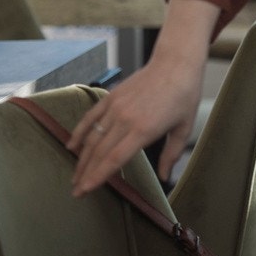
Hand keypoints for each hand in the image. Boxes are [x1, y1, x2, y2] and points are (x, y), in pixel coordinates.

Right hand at [67, 0, 217, 194]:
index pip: (113, 159)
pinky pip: (90, 118)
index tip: (84, 190)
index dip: (97, 176)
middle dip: (85, 173)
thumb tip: (164, 178)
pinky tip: (71, 146)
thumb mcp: (184, 128)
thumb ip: (171, 155)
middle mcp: (125, 119)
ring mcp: (115, 107)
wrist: (175, 64)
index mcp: (144, 130)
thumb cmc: (184, 96)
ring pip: (92, 138)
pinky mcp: (111, 97)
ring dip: (81, 158)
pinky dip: (79, 132)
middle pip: (98, 152)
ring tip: (74, 175)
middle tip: (76, 191)